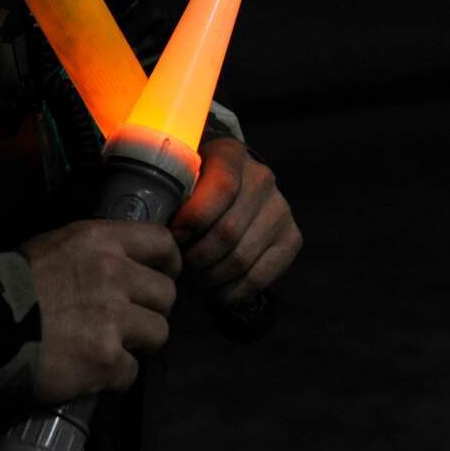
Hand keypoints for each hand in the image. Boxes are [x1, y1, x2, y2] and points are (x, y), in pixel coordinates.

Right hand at [18, 219, 180, 403]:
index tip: (161, 276)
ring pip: (159, 333)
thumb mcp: (54, 246)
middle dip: (152, 309)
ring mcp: (113, 320)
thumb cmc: (10, 284)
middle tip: (130, 321)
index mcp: (101, 241)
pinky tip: (91, 371)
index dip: (168, 264)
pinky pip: (131, 372)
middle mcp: (115, 275)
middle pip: (166, 294)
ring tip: (111, 346)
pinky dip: (115, 376)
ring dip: (139, 344)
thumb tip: (119, 263)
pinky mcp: (106, 360)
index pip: (163, 243)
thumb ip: (94, 252)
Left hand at [171, 138, 301, 304]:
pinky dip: (231, 293)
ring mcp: (281, 210)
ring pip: (242, 259)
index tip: (173, 237)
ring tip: (190, 284)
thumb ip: (170, 191)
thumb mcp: (181, 174)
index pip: (222, 188)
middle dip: (196, 259)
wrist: (233, 183)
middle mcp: (262, 179)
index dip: (195, 218)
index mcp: (232, 156)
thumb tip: (158, 232)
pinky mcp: (291, 238)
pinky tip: (211, 294)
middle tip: (177, 269)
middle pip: (229, 232)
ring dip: (209, 280)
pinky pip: (260, 277)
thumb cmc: (196, 183)